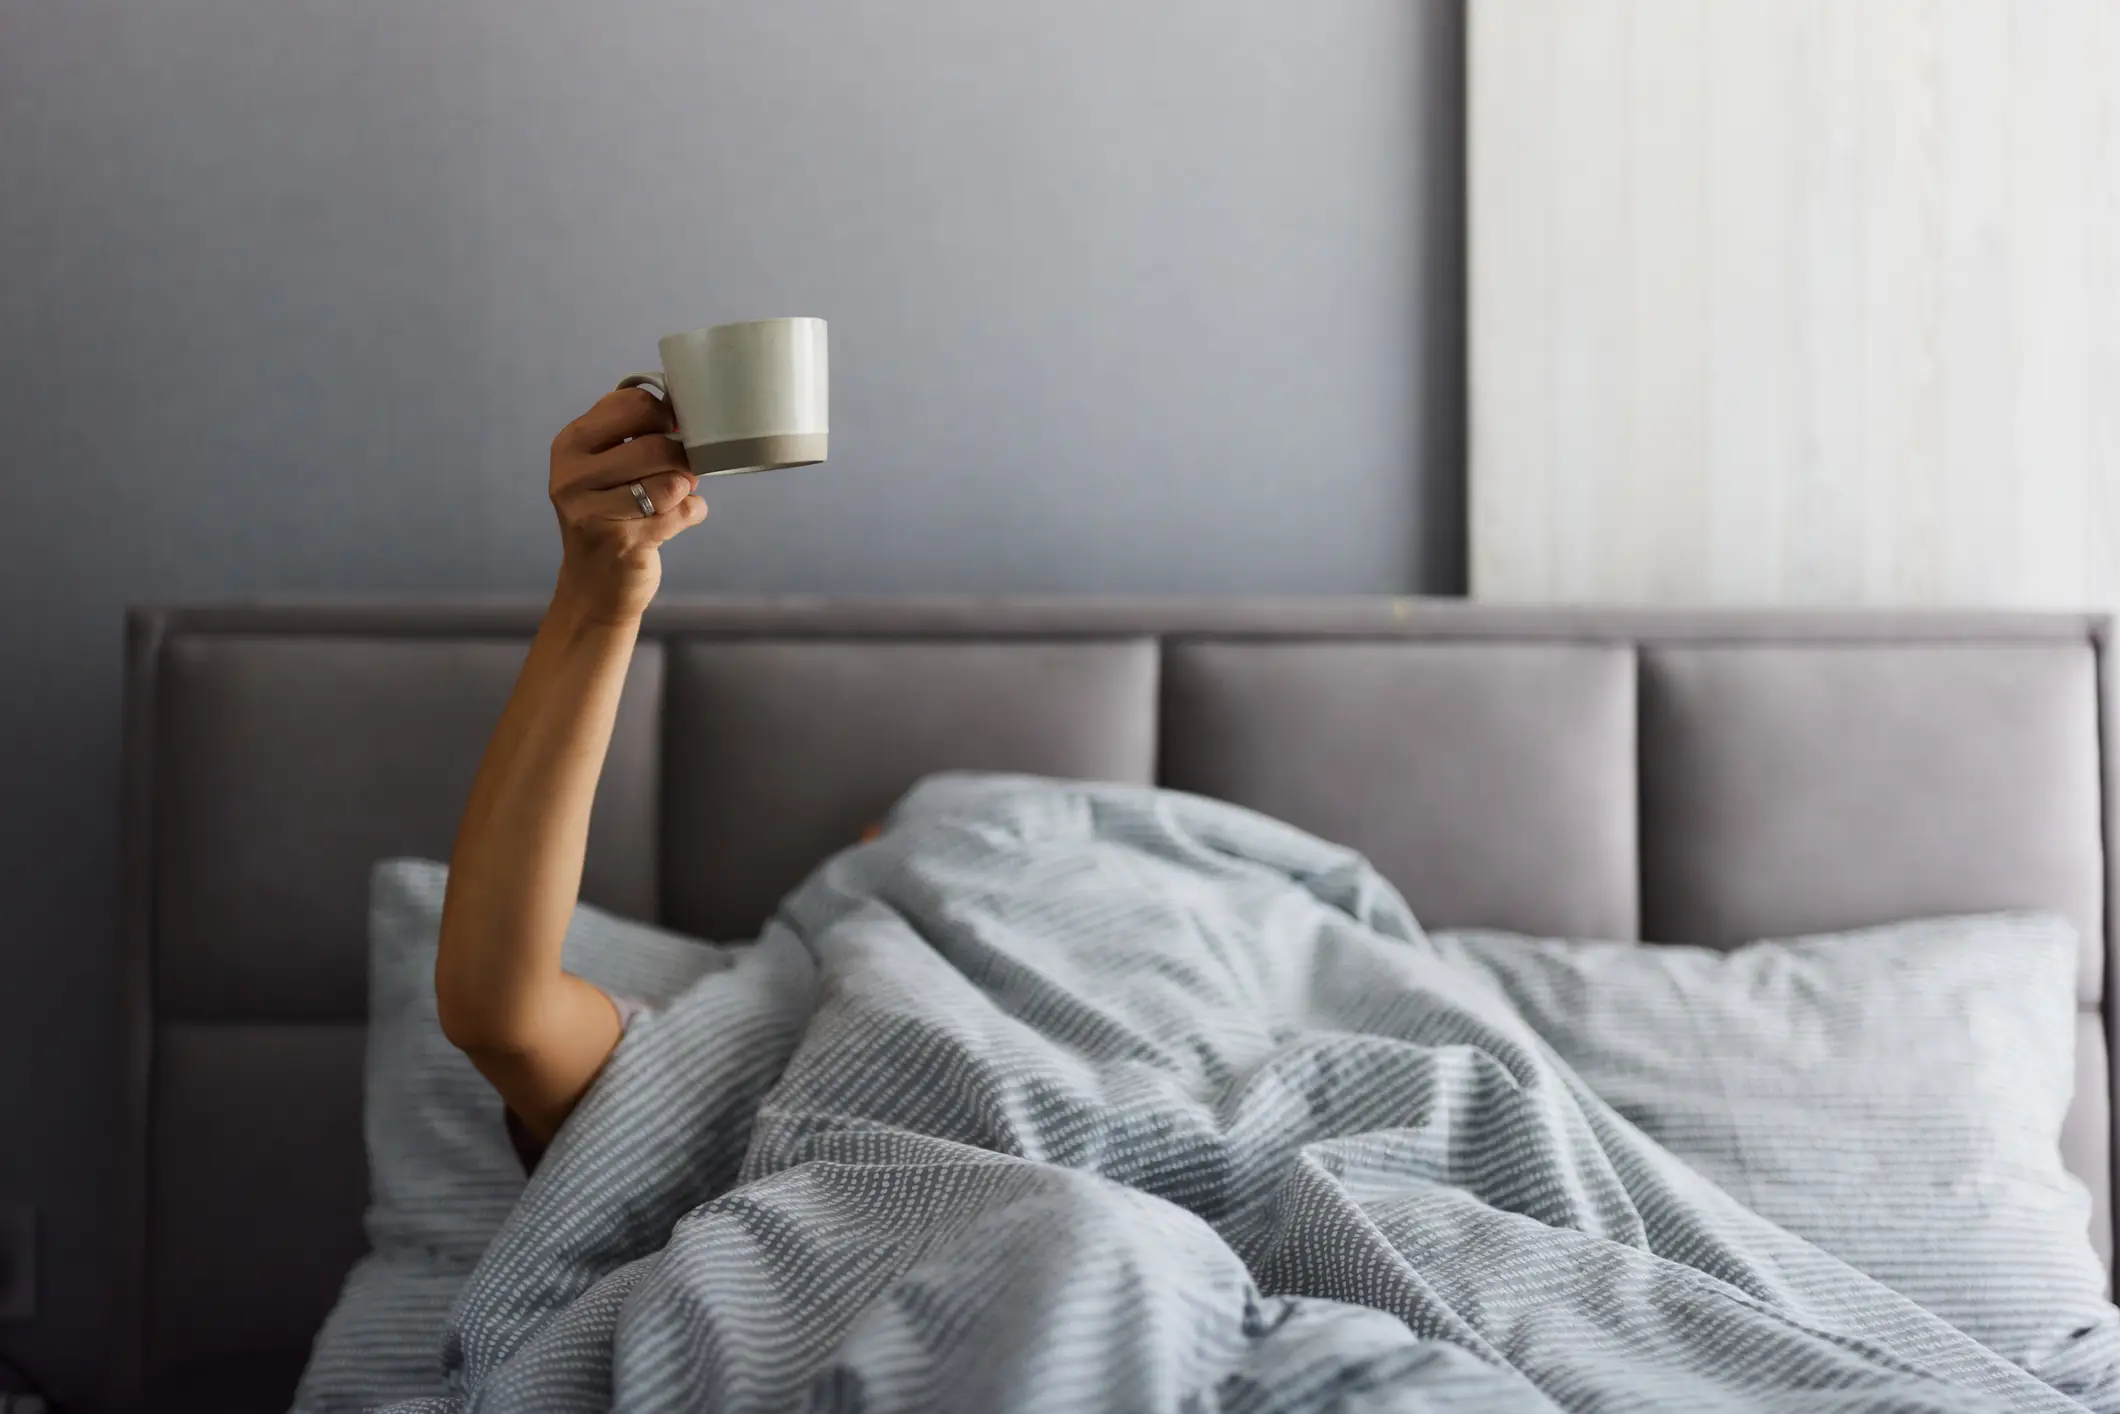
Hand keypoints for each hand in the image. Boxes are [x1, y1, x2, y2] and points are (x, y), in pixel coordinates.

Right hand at [547, 388, 707, 624]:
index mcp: (571, 444)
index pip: (632, 403)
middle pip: (656, 446)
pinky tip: (675, 520)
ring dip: (686, 488)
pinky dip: (691, 513)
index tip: (669, 431)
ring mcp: (593, 512)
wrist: (594, 584)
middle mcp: (573, 476)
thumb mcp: (605, 467)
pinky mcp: (622, 543)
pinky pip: (682, 513)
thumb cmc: (610, 514)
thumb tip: (685, 411)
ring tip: (676, 495)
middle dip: (681, 458)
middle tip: (682, 470)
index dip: (664, 415)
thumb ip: (634, 434)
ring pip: (671, 482)